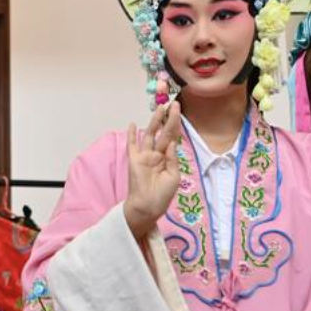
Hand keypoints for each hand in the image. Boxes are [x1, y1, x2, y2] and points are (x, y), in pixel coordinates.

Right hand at [124, 98, 182, 238]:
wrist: (147, 207)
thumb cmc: (162, 195)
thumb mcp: (174, 176)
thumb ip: (172, 158)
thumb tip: (171, 142)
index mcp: (168, 158)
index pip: (172, 137)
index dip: (176, 124)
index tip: (179, 111)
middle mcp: (157, 154)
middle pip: (163, 132)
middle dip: (168, 118)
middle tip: (173, 103)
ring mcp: (145, 156)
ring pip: (150, 134)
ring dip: (154, 121)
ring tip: (160, 108)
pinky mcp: (134, 159)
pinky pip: (132, 145)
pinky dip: (131, 135)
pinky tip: (132, 124)